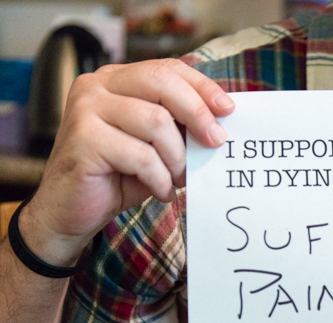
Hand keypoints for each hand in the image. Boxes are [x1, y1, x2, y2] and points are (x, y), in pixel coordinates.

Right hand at [21, 58, 234, 264]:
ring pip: (155, 122)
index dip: (201, 86)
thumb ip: (180, 127)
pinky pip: (141, 155)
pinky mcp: (83, 138)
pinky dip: (160, 178)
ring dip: (177, 157)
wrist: (72, 211)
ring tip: (178, 178)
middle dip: (197, 113)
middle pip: (161, 83)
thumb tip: (222, 121)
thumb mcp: (156, 146)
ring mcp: (85, 109)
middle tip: (216, 142)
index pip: (167, 68)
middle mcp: (97, 86)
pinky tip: (161, 190)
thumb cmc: (119, 176)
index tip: (228, 109)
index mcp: (116, 80)